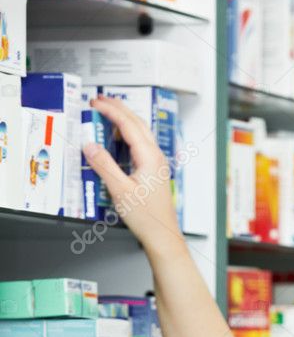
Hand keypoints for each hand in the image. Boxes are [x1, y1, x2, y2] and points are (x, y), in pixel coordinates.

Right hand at [82, 94, 185, 258]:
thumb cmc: (147, 218)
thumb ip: (103, 165)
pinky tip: (119, 140)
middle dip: (118, 109)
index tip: (95, 102)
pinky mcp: (155, 172)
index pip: (128, 124)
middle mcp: (156, 156)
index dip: (110, 110)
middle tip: (101, 100)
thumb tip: (89, 146)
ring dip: (124, 120)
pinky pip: (142, 145)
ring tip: (108, 114)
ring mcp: (157, 164)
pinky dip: (129, 135)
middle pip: (137, 123)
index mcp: (148, 156)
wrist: (162, 236)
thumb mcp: (119, 190)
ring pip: (141, 132)